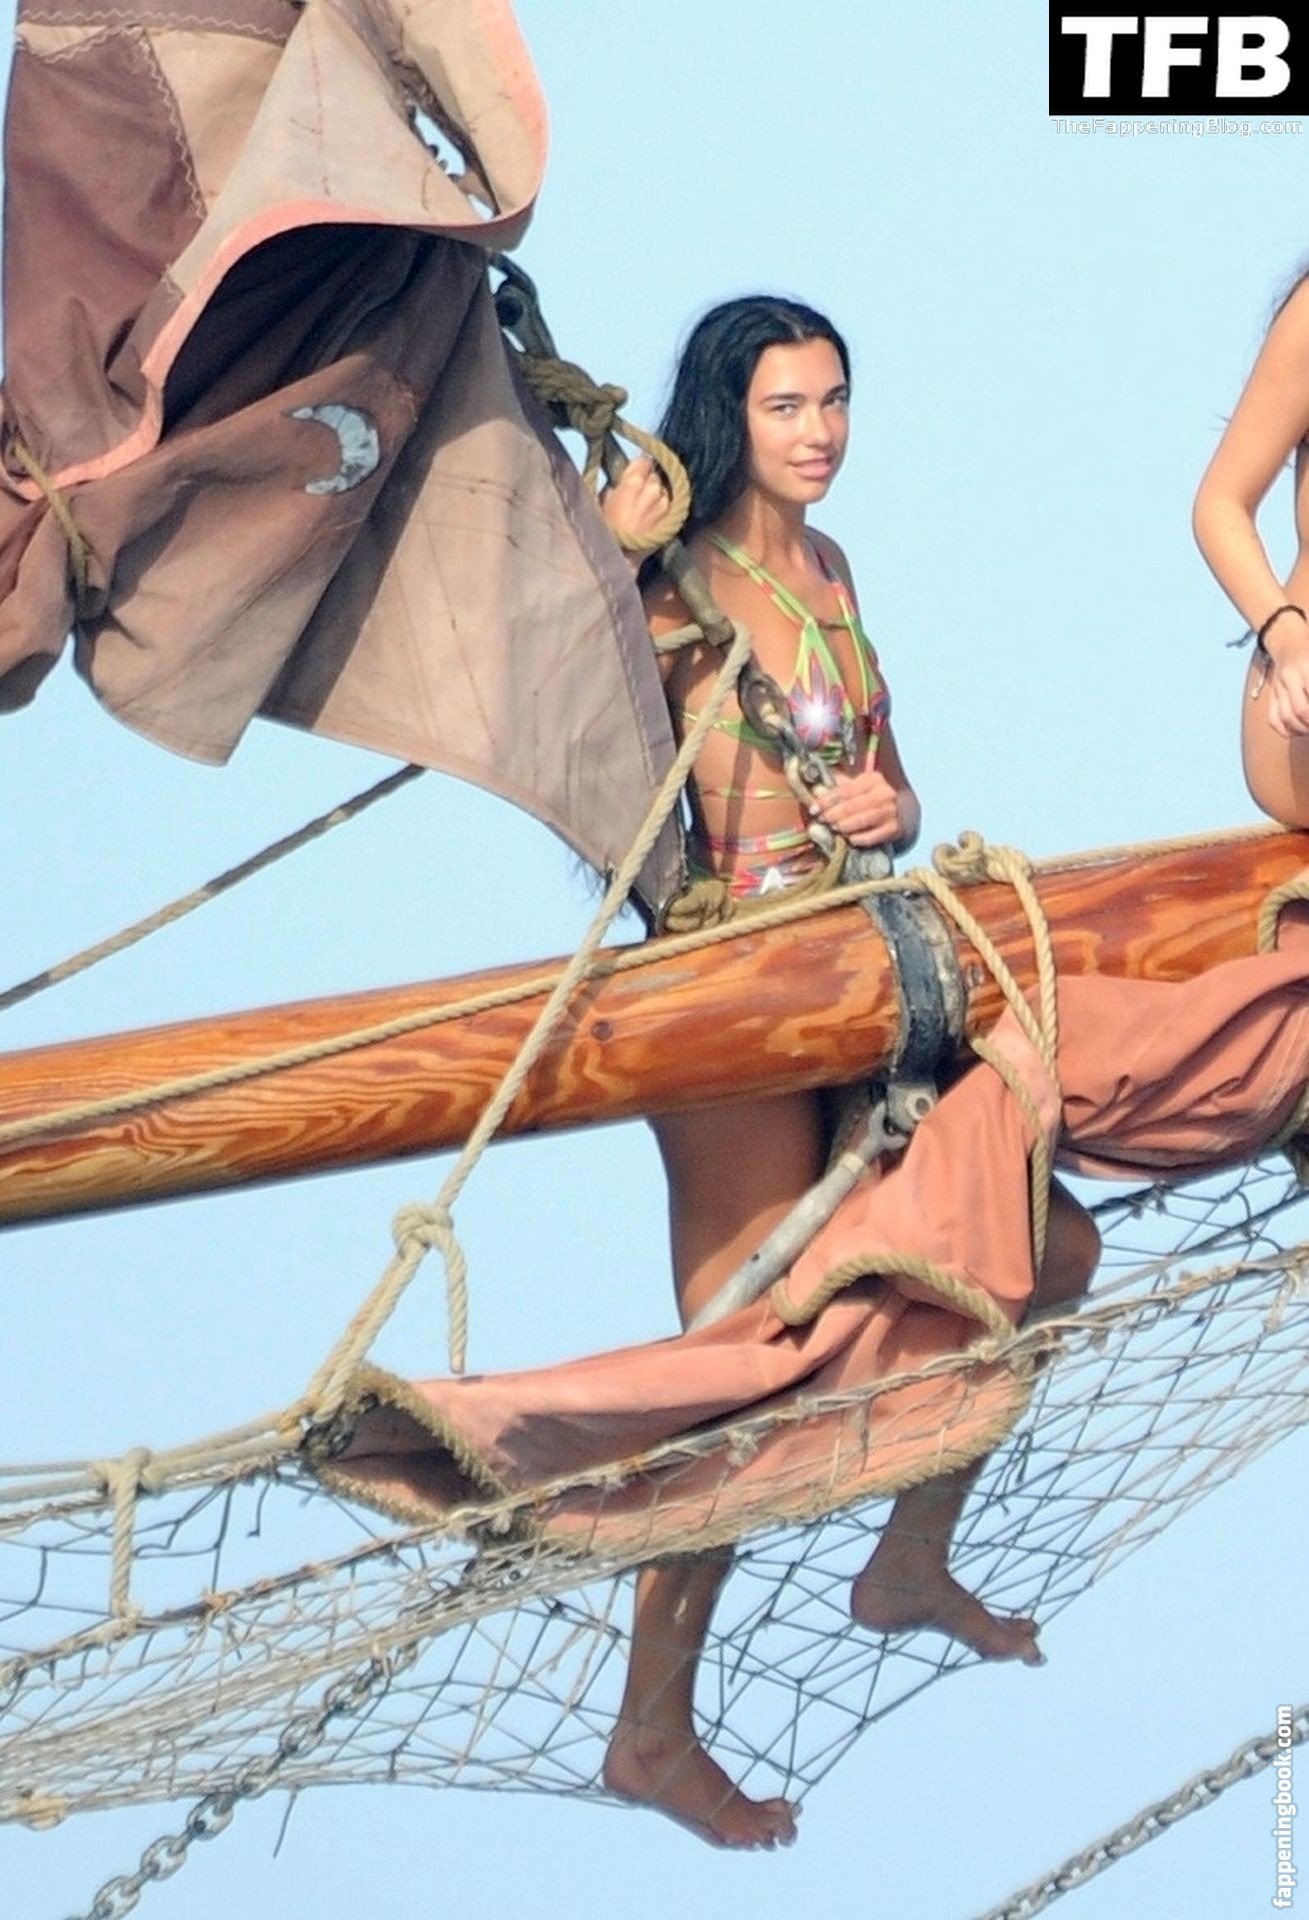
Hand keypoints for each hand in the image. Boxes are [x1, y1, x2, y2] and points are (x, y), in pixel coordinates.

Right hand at [598, 456, 668, 552]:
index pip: (643, 460)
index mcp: (633, 482)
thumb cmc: (607, 530)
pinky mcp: (671, 518)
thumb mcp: (603, 500)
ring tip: (645, 507)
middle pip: (654, 474)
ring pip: (663, 490)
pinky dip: (661, 508)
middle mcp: (653, 489)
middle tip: (637, 492)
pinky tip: (652, 516)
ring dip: (656, 494)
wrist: (623, 558)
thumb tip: (623, 478)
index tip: (635, 471)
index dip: (638, 467)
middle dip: (647, 481)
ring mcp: (664, 504)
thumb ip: (617, 484)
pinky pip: (668, 505)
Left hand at [811, 767, 902, 847]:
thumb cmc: (869, 798)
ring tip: (834, 827)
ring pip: (862, 820)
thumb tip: (816, 789)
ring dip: (844, 825)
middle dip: (833, 814)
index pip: (845, 790)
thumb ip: (837, 787)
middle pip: (852, 805)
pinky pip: (872, 836)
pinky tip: (849, 838)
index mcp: (873, 779)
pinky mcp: (893, 828)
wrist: (899, 812)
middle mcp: (884, 793)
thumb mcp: (857, 786)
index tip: (814, 808)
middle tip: (822, 819)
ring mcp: (890, 811)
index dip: (827, 800)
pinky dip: (859, 838)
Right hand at [1265, 616, 1308, 735]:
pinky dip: (1286, 731)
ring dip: (1302, 729)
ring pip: (1287, 717)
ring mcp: (1278, 686)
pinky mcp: (1272, 694)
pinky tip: (1298, 732)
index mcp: (1307, 667)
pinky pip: (1274, 719)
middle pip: (1301, 710)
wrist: (1288, 640)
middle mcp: (1290, 677)